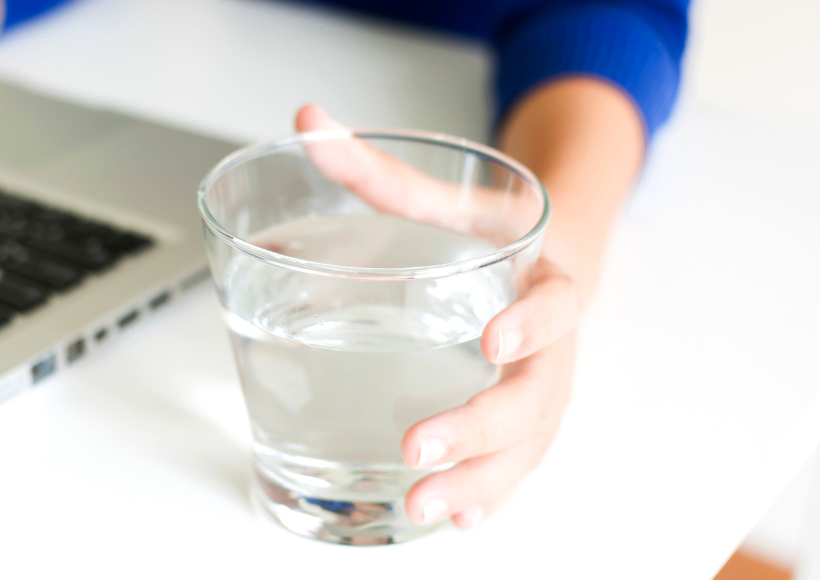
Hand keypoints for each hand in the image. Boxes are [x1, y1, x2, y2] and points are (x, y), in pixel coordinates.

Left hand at [295, 104, 579, 529]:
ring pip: (528, 443)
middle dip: (481, 427)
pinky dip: (491, 492)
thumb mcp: (443, 195)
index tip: (493, 341)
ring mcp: (541, 387)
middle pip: (537, 393)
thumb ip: (377, 169)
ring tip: (427, 505)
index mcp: (542, 278)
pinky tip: (458, 518)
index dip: (533, 324)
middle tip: (419, 447)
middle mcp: (550, 343)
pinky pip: (517, 462)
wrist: (537, 258)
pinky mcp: (523, 419)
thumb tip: (306, 124)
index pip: (554, 303)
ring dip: (481, 478)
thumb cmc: (485, 230)